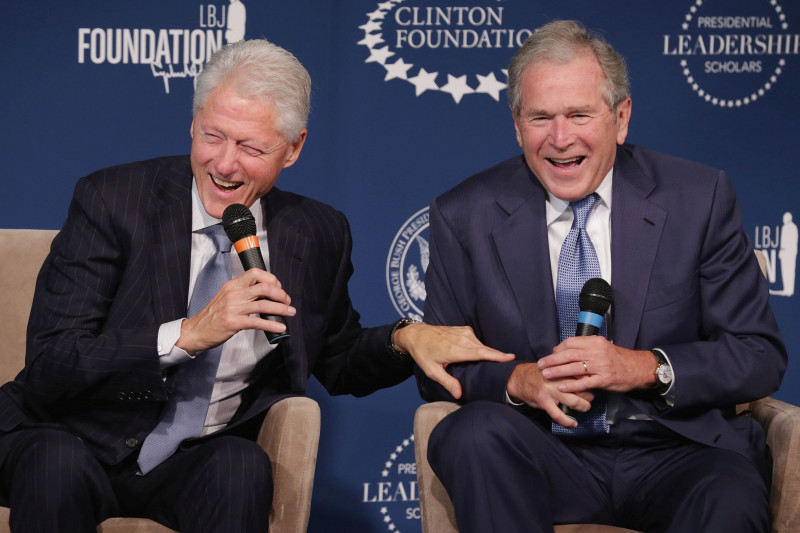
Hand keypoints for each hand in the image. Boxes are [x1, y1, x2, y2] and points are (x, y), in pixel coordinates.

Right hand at [177, 269, 294, 354]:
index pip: (255, 273)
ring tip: (290, 312)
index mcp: (232, 285)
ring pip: (264, 305)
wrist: (196, 331)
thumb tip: (264, 293)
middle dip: (281, 294)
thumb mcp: (226, 297)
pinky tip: (280, 327)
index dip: (271, 279)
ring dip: (281, 309)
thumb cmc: (212, 315)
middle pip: (264, 287)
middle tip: (287, 301)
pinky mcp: (234, 323)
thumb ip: (242, 292)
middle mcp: (234, 294)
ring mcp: (233, 308)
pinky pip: (258, 322)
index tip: (278, 287)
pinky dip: (272, 325)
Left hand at [393, 323, 514, 398]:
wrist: (417, 334)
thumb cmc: (423, 353)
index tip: (511, 357)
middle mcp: (462, 339)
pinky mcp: (464, 330)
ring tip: (497, 361)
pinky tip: (480, 354)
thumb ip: (447, 382)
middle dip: (498, 356)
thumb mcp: (432, 371)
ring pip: (481, 345)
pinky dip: (481, 348)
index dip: (496, 355)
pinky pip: (477, 340)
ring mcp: (463, 332)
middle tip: (512, 363)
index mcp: (455, 350)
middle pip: (485, 349)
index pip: (480, 353)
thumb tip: (459, 394)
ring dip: (488, 353)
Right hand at [506, 362, 594, 427]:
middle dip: (590, 395)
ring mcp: (550, 390)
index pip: (583, 375)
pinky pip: (558, 414)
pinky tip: (573, 424)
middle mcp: (557, 377)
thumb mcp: (554, 366)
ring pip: (574, 401)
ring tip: (585, 408)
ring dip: (583, 407)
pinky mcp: (544, 400)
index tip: (593, 385)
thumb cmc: (540, 373)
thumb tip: (587, 376)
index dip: (591, 382)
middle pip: (582, 388)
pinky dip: (567, 421)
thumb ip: (568, 369)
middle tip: (590, 398)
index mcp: (561, 367)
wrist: (519, 378)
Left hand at [537, 336, 655, 394]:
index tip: (550, 355)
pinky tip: (561, 387)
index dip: (558, 349)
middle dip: (552, 360)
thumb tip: (565, 350)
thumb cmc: (618, 358)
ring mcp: (601, 366)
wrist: (639, 368)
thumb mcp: (603, 347)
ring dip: (557, 372)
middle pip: (569, 354)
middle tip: (540, 365)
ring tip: (546, 375)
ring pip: (574, 368)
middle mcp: (597, 352)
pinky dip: (572, 385)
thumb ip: (586, 348)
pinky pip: (585, 382)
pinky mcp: (605, 379)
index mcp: (595, 342)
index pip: (571, 343)